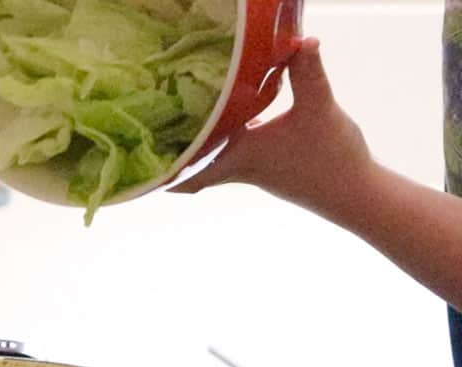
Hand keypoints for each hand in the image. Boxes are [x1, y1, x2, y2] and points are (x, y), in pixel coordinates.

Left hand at [171, 37, 372, 209]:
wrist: (358, 194)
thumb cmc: (331, 157)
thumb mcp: (319, 107)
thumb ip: (307, 72)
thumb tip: (301, 40)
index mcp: (239, 156)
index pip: (190, 172)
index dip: (163, 173)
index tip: (140, 166)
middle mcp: (241, 166)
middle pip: (196, 164)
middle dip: (175, 151)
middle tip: (154, 131)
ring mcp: (257, 170)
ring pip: (217, 157)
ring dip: (202, 142)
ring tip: (185, 119)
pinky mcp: (273, 167)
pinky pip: (239, 152)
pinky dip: (228, 138)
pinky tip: (234, 117)